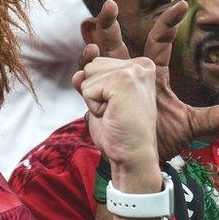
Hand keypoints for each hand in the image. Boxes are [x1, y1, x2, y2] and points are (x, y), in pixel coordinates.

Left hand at [72, 56, 157, 176]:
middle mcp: (141, 65)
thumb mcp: (101, 99)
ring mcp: (134, 71)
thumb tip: (77, 74)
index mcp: (140, 66)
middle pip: (91, 66)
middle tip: (114, 110)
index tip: (116, 106)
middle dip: (94, 91)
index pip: (97, 63)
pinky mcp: (124, 81)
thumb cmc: (118, 131)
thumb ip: (90, 81)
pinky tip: (112, 115)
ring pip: (87, 74)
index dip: (98, 89)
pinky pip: (87, 89)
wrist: (132, 156)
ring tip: (114, 112)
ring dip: (93, 99)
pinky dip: (93, 107)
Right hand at [81, 0, 218, 157]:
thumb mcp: (188, 127)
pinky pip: (86, 83)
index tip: (180, 5)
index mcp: (153, 74)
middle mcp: (129, 73)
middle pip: (117, 42)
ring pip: (97, 59)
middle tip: (109, 5)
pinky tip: (82, 77)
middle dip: (109, 23)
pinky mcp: (95, 99)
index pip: (160, 42)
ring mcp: (110, 84)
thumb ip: (210, 119)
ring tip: (92, 47)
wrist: (139, 159)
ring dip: (92, 49)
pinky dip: (82, 78)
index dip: (168, 23)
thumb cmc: (163, 140)